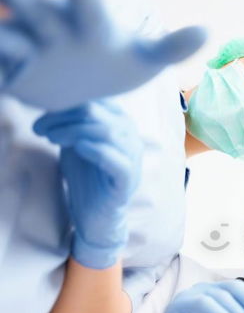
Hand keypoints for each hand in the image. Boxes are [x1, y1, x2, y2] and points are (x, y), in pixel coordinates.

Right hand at [0, 0, 205, 109]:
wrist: (83, 89)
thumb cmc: (115, 64)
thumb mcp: (146, 60)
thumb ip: (171, 47)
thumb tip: (207, 29)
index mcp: (89, 22)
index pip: (87, 0)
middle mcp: (54, 25)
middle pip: (34, 4)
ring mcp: (30, 46)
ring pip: (10, 29)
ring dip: (11, 31)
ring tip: (18, 40)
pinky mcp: (14, 69)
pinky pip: (4, 57)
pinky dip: (6, 60)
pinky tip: (14, 72)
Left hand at [33, 101, 141, 268]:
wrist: (94, 213)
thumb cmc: (86, 176)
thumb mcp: (76, 141)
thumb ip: (72, 121)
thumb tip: (51, 99)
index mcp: (121, 122)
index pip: (95, 100)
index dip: (65, 104)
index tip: (42, 119)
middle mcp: (131, 136)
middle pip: (97, 113)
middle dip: (63, 117)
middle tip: (40, 128)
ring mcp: (133, 158)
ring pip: (107, 132)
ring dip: (73, 132)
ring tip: (52, 139)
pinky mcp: (128, 180)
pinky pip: (118, 161)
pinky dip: (97, 151)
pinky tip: (79, 149)